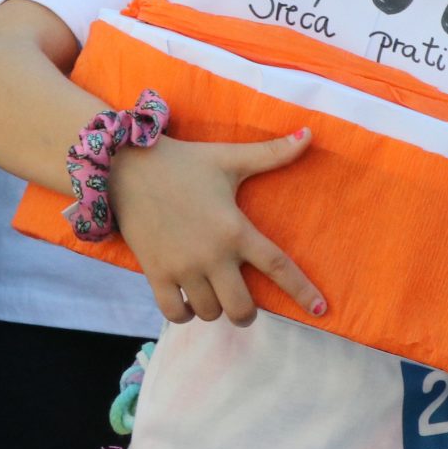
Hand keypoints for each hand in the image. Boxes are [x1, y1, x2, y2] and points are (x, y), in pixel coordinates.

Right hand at [110, 130, 323, 325]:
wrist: (126, 167)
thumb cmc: (184, 161)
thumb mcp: (229, 158)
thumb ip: (271, 153)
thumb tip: (309, 134)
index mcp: (235, 229)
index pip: (278, 266)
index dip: (302, 291)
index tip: (321, 311)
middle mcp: (212, 254)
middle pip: (242, 307)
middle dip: (247, 313)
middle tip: (244, 304)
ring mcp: (183, 267)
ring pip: (210, 312)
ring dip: (216, 310)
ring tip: (213, 296)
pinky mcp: (156, 273)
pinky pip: (176, 312)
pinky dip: (186, 314)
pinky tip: (188, 301)